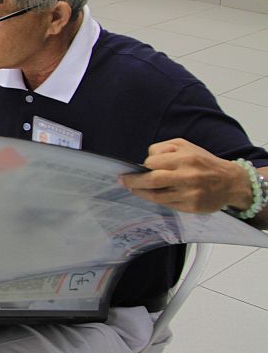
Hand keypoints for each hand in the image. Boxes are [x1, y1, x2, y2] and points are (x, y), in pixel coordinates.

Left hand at [119, 138, 251, 213]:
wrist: (231, 182)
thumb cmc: (204, 162)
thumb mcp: (186, 146)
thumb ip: (165, 148)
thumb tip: (147, 159)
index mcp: (185, 159)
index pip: (154, 162)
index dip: (145, 165)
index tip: (140, 167)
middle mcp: (187, 176)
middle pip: (152, 180)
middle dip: (133, 181)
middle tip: (121, 180)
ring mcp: (189, 193)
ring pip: (157, 195)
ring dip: (141, 192)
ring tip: (131, 189)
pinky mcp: (191, 206)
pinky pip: (167, 204)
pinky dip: (155, 200)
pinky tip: (148, 195)